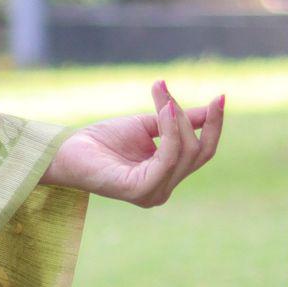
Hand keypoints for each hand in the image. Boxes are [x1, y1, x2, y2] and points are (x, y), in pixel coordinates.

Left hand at [42, 79, 224, 206]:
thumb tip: (211, 108)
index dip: (214, 125)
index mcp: (167, 176)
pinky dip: (170, 132)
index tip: (221, 96)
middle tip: (165, 92)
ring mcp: (152, 193)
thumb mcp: (149, 125)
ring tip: (162, 98)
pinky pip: (167, 159)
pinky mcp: (139, 190)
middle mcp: (163, 190)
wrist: (66, 149)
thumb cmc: (103, 139)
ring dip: (175, 120)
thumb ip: (178, 121)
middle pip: (198, 152)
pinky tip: (163, 111)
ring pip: (185, 153)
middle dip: (187, 118)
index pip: (202, 152)